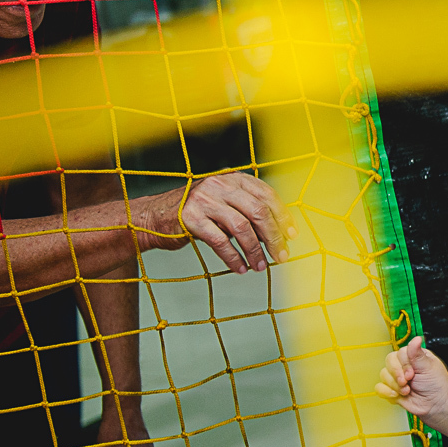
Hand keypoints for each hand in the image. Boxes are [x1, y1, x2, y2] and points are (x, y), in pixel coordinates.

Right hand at [136, 172, 296, 273]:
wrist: (154, 218)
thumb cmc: (197, 214)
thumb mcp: (225, 205)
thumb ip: (248, 211)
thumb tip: (281, 232)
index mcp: (233, 178)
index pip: (267, 195)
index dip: (283, 216)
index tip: (292, 236)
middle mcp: (220, 184)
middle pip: (258, 211)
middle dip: (273, 237)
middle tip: (281, 256)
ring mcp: (204, 199)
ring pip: (241, 228)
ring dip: (255, 251)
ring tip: (260, 266)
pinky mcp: (190, 218)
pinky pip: (220, 242)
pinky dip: (234, 258)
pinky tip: (241, 268)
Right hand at [374, 336, 447, 417]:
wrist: (435, 405)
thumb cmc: (436, 384)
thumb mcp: (429, 368)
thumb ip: (418, 355)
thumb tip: (416, 338)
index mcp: (413, 356)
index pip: (399, 353)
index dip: (403, 364)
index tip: (412, 374)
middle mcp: (402, 364)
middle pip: (389, 362)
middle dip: (397, 374)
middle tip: (407, 382)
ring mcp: (396, 377)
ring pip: (383, 374)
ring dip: (394, 385)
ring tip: (407, 391)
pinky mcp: (391, 389)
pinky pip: (379, 387)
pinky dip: (386, 392)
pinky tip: (396, 396)